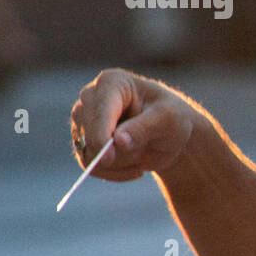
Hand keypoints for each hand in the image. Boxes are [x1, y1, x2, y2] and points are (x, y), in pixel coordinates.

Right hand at [69, 69, 195, 180]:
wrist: (169, 135)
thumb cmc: (171, 118)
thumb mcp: (167, 120)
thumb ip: (143, 128)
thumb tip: (118, 141)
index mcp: (111, 82)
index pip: (99, 109)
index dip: (101, 135)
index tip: (109, 159)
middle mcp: (90, 97)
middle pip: (89, 133)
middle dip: (118, 153)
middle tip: (142, 157)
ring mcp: (84, 120)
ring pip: (88, 152)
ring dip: (118, 165)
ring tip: (142, 159)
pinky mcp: (84, 141)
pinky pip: (89, 166)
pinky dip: (112, 174)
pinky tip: (134, 169)